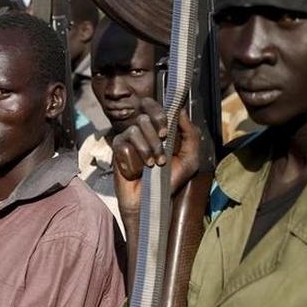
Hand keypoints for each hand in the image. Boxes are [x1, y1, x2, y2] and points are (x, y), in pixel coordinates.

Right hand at [111, 99, 200, 216]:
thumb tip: (181, 111)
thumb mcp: (189, 158)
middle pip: (143, 117)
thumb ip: (190, 134)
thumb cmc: (170, 180)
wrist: (152, 200)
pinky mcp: (117, 149)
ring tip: (152, 165)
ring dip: (148, 150)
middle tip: (161, 151)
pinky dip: (135, 158)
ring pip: (135, 130)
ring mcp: (127, 138)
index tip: (165, 131)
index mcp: (157, 128)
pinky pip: (124, 144)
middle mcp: (141, 130)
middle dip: (155, 136)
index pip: (151, 106)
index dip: (158, 113)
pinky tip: (139, 169)